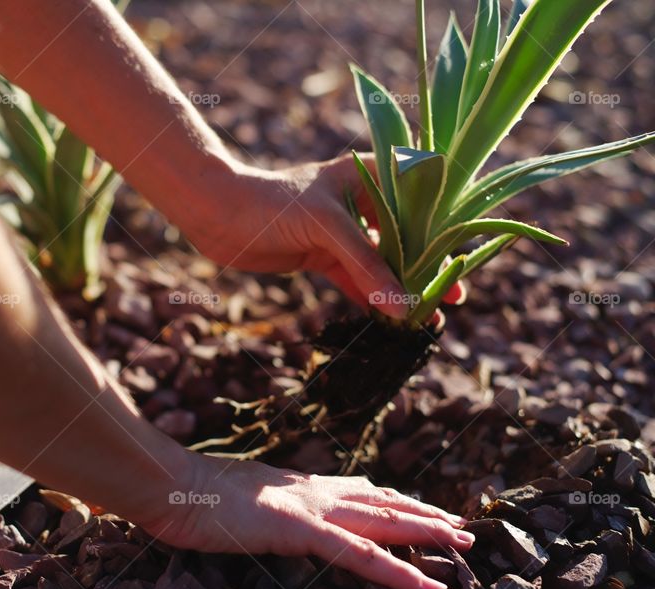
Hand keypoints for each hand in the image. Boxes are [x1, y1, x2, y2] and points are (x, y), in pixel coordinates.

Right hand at [141, 454, 472, 588]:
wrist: (168, 483)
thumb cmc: (189, 494)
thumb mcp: (235, 496)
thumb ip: (262, 502)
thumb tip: (269, 511)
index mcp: (296, 485)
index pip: (357, 491)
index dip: (393, 500)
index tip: (422, 506)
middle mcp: (311, 491)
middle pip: (380, 502)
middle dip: (424, 514)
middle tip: (463, 526)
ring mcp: (308, 509)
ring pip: (381, 522)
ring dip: (426, 533)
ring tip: (464, 544)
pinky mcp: (298, 529)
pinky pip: (358, 555)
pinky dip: (396, 572)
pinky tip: (426, 588)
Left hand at [182, 154, 464, 319]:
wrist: (218, 215)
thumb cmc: (274, 203)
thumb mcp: (328, 227)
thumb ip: (366, 266)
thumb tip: (402, 308)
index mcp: (370, 174)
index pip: (421, 200)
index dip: (444, 231)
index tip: (465, 260)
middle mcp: (362, 200)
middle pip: (406, 237)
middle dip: (428, 268)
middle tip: (454, 298)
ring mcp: (342, 230)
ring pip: (381, 262)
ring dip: (402, 289)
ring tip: (429, 318)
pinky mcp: (323, 254)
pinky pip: (356, 279)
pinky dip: (372, 298)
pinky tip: (393, 320)